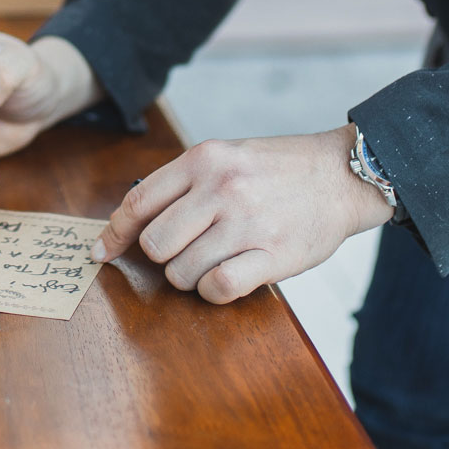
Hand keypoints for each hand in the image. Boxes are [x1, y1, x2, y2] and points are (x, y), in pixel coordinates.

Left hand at [90, 126, 394, 303]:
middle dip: (163, 258)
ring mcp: (248, 222)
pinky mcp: (273, 255)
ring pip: (182, 272)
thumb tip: (132, 223)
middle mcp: (222, 188)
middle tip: (186, 252)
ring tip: (216, 261)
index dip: (115, 233)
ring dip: (191, 277)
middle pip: (155, 244)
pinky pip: (218, 289)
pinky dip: (213, 292)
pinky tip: (228, 278)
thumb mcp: (228, 156)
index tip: (103, 252)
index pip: (138, 202)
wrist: (345, 175)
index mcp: (205, 159)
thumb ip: (184, 184)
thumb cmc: (280, 169)